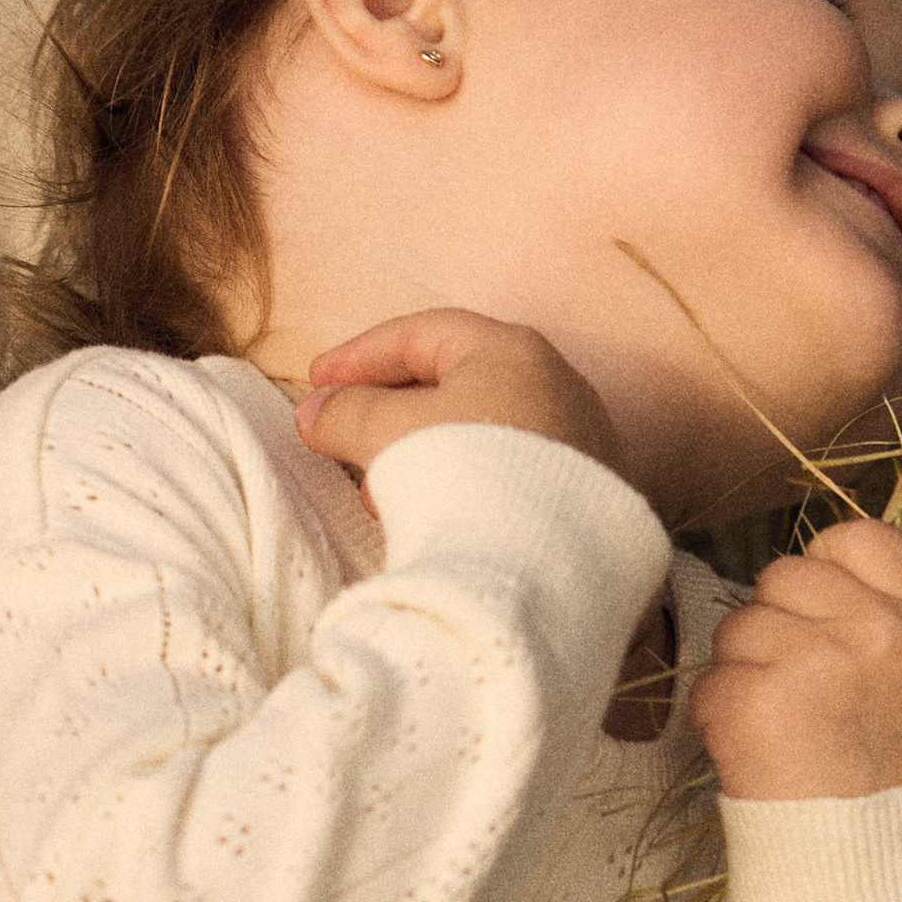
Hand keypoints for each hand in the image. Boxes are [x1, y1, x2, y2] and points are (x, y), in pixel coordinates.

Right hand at [296, 308, 625, 485]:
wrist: (547, 567)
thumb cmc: (465, 476)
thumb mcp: (387, 433)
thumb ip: (345, 413)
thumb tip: (316, 413)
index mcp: (511, 350)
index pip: (422, 334)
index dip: (360, 355)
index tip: (316, 382)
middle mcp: (557, 384)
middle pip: (455, 380)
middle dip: (389, 410)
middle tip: (347, 438)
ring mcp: (579, 439)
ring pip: (482, 431)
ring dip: (422, 454)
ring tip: (381, 494)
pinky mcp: (586, 492)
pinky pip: (509, 470)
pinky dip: (462, 481)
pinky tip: (434, 518)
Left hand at [688, 515, 901, 799]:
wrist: (876, 890)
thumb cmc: (898, 792)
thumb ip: (891, 623)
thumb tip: (816, 569)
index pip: (859, 538)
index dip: (826, 575)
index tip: (824, 627)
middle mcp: (883, 634)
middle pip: (783, 576)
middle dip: (778, 630)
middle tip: (806, 703)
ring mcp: (819, 664)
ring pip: (737, 628)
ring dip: (745, 678)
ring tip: (788, 739)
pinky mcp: (757, 704)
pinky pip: (708, 686)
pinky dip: (719, 726)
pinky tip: (760, 764)